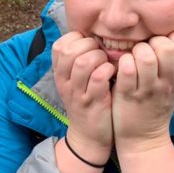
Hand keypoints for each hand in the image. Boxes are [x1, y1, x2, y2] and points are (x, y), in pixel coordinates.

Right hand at [52, 31, 115, 161]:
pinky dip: (108, 71)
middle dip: (90, 46)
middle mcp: (65, 82)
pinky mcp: (93, 102)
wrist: (89, 136)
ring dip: (100, 57)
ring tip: (107, 63)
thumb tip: (94, 36)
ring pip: (84, 62)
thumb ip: (80, 60)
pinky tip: (113, 74)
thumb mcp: (76, 81)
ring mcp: (78, 93)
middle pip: (69, 51)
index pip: (59, 45)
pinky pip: (99, 78)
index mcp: (60, 74)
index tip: (91, 46)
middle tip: (102, 54)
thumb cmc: (88, 102)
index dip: (77, 39)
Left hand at [111, 32, 173, 152]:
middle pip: (166, 47)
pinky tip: (122, 69)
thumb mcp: (173, 85)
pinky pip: (127, 69)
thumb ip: (173, 62)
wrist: (143, 138)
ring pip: (146, 56)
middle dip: (152, 42)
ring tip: (132, 59)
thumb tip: (167, 34)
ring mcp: (148, 90)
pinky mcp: (128, 95)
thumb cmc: (155, 105)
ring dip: (135, 52)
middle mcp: (167, 83)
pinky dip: (123, 63)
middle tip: (144, 51)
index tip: (162, 45)